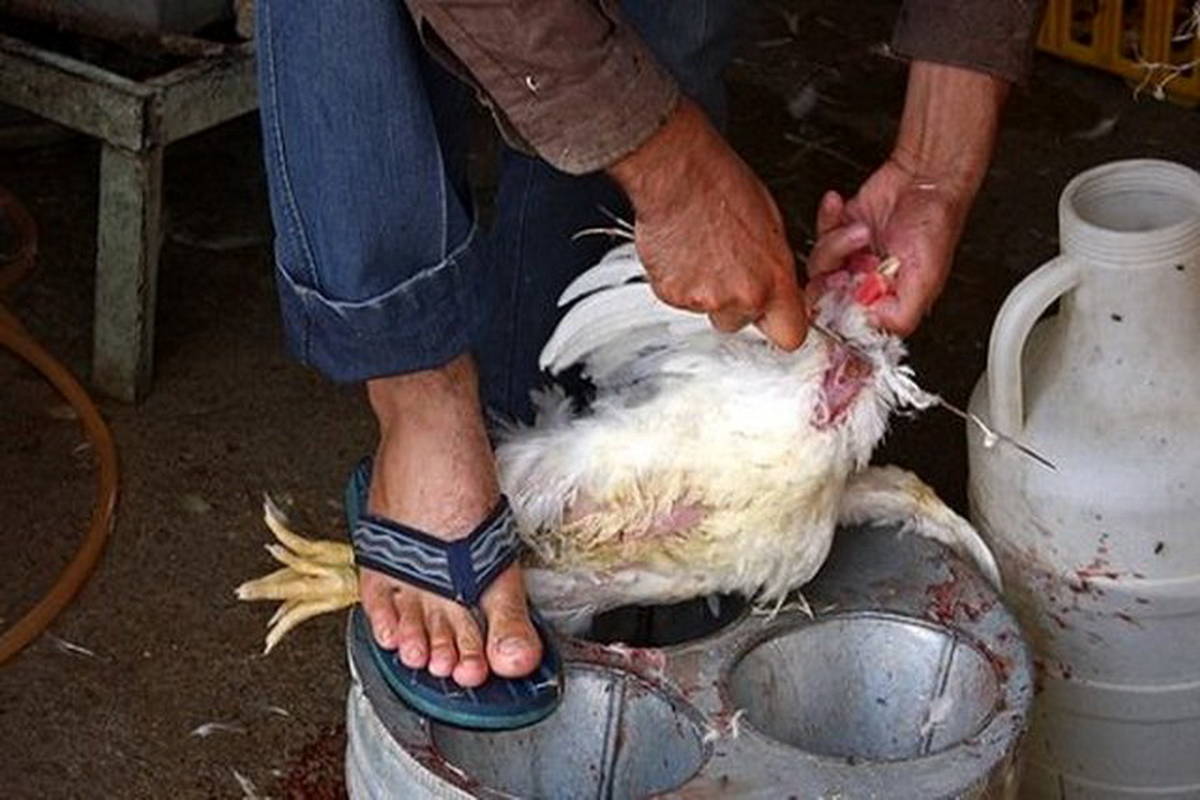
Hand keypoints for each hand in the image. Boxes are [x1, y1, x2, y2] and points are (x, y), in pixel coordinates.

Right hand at [608, 99, 808, 349]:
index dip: (780, 325)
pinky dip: (680, 282)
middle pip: (742, 324)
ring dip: (706, 291)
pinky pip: (680, 300)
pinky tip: (684, 252)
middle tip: (727, 270)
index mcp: (774, 278)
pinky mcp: (672, 295)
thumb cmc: (722, 186)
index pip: (791, 335)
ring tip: (702, 253)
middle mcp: (742, 295)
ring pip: (708, 311)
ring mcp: (704, 299)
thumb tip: (775, 282)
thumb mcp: (771, 224)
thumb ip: (774, 266)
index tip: (774, 316)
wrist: (677, 174)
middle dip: (736, 305)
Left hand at [807, 61, 1008, 335]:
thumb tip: (875, 328)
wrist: (925, 179)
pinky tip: (842, 207)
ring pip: (819, 264)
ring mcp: (850, 259)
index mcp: (885, 302)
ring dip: (837, 241)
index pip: (848, 322)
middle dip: (834, 272)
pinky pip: (819, 234)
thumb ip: (902, 313)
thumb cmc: (935, 224)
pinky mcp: (840, 233)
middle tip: (849, 258)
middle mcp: (865, 284)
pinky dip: (828, 218)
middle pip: (825, 295)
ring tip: (861, 228)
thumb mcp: (926, 278)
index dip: (838, 308)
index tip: (842, 289)